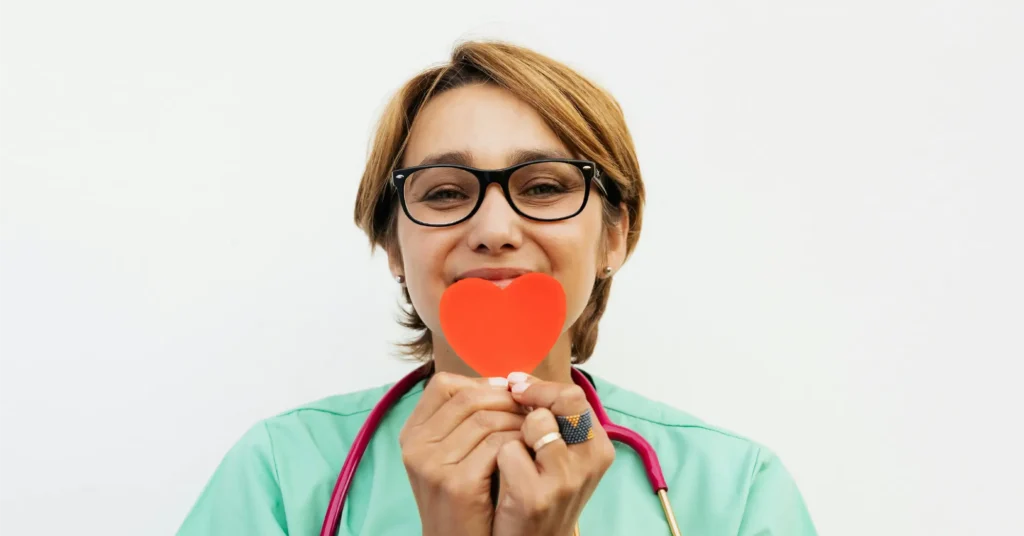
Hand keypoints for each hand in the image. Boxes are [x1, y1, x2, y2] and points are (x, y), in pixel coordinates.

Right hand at [399, 372, 526, 535]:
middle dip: (507, 399)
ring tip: (533, 430)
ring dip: (518, 421)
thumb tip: (504, 384)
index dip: (480, 384)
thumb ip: (464, 421)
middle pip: (469, 399)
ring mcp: (433, 465)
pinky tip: (529, 451)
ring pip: (487, 419)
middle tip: (530, 409)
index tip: (507, 392)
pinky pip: (498, 446)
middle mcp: (416, 446)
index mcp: (412, 433)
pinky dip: (519, 443)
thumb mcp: (449, 456)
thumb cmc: (464, 500)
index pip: (443, 385)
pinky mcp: (456, 484)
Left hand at [492, 373, 615, 535]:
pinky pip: (508, 449)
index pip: (575, 395)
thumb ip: (549, 419)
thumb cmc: (539, 493)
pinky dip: (497, 456)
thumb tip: (516, 380)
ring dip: (514, 428)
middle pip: (565, 400)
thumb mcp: (557, 456)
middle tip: (508, 399)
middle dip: (532, 397)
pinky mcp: (537, 495)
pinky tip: (498, 473)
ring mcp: (566, 479)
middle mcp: (591, 460)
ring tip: (508, 449)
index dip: (542, 386)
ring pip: (536, 421)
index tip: (516, 385)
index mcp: (598, 446)